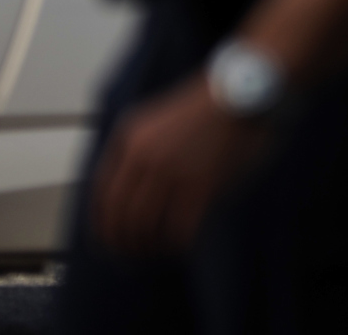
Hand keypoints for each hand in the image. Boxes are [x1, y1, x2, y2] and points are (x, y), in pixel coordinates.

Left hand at [91, 76, 266, 255]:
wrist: (246, 89)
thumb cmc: (208, 103)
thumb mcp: (158, 116)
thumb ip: (137, 148)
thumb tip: (128, 190)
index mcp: (130, 139)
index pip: (101, 196)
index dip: (103, 225)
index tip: (109, 241)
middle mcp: (145, 158)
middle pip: (122, 217)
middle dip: (124, 244)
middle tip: (131, 257)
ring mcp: (173, 172)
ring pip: (148, 227)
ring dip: (150, 247)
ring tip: (156, 253)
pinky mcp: (202, 184)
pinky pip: (180, 227)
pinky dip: (178, 244)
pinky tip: (182, 246)